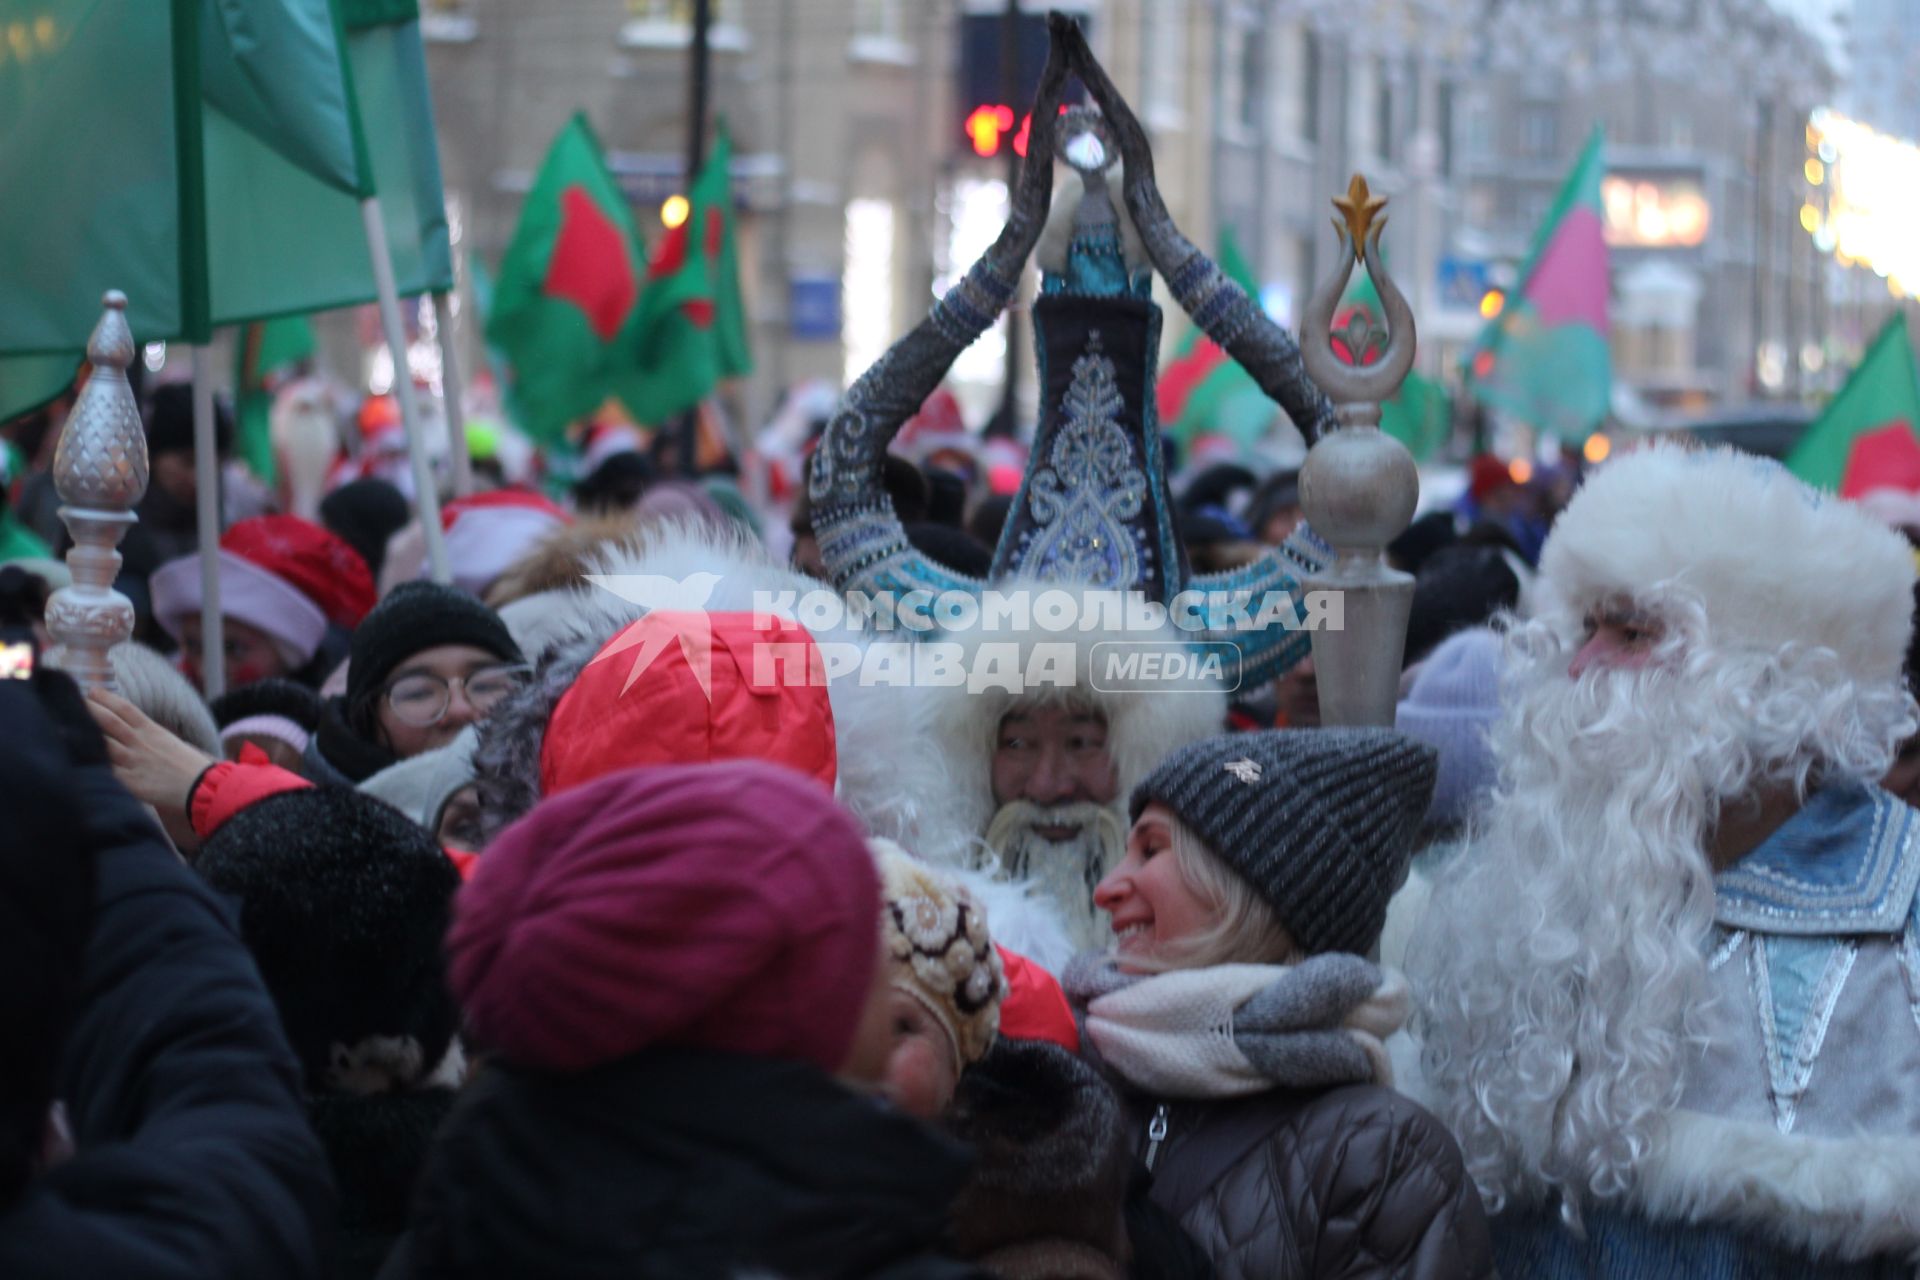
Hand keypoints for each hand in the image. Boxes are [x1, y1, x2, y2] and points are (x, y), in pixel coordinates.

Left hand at [87, 688, 216, 849]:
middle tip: (72, 702)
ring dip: (83, 734)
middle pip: (108, 722)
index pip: (125, 708)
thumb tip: (130, 728)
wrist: (202, 787)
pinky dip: (90, 763)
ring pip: (103, 743)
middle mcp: (140, 743)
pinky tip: (75, 759)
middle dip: (88, 710)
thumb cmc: (188, 766)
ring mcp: (134, 762)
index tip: (92, 691)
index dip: (106, 698)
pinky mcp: (131, 782)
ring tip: (62, 726)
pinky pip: (105, 771)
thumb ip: (148, 734)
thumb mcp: (170, 741)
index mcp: (152, 731)